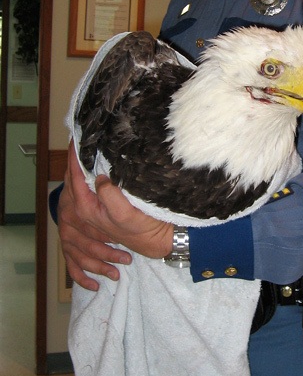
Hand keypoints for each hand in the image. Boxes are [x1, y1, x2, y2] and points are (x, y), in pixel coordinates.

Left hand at [58, 141, 172, 290]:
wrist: (156, 240)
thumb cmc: (141, 228)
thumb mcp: (123, 213)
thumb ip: (108, 195)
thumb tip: (99, 176)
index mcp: (85, 206)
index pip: (73, 175)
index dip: (73, 155)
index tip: (76, 136)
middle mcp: (86, 205)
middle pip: (73, 175)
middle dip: (75, 156)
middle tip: (81, 135)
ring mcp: (95, 203)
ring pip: (81, 177)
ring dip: (82, 161)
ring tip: (87, 143)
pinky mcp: (104, 201)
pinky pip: (91, 181)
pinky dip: (91, 167)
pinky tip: (97, 158)